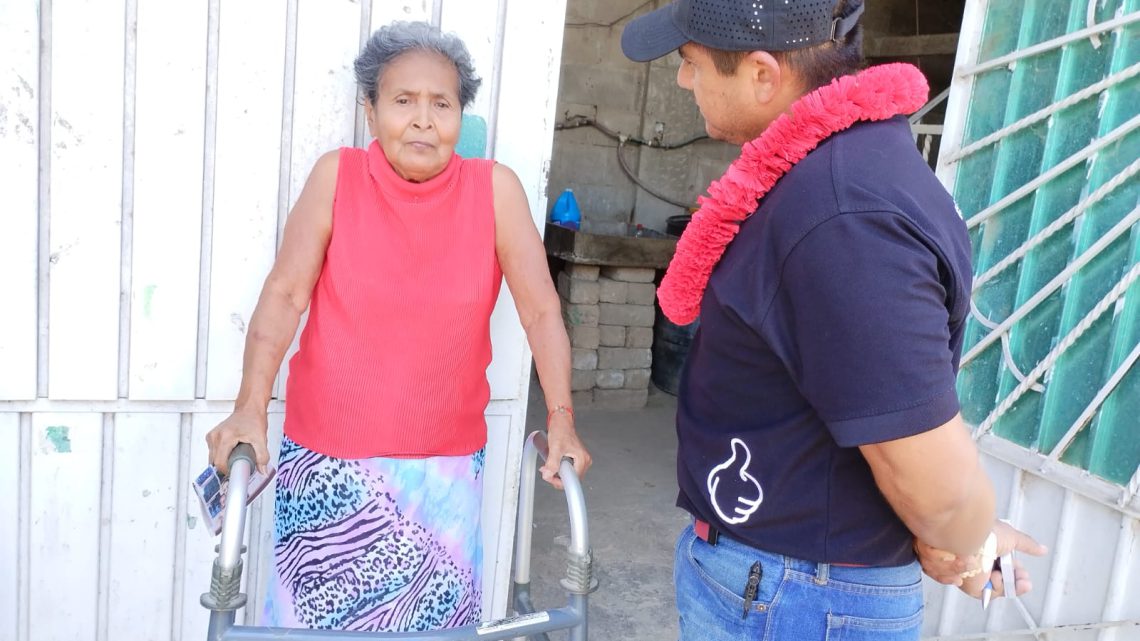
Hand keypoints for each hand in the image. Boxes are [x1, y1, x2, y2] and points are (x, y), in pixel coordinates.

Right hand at [205, 409, 270, 475]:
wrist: (249, 408)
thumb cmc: (253, 419)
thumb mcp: (261, 439)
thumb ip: (262, 456)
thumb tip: (262, 470)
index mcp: (225, 437)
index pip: (220, 463)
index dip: (228, 471)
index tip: (236, 473)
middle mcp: (215, 436)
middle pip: (214, 462)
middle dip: (226, 467)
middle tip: (238, 465)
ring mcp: (212, 436)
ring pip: (213, 458)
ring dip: (223, 461)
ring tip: (236, 457)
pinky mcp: (212, 437)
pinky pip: (213, 452)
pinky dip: (221, 455)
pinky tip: (231, 452)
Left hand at [541, 411, 590, 489]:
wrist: (561, 421)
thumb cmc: (561, 430)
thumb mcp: (555, 447)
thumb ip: (552, 463)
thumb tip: (548, 475)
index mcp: (582, 459)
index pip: (573, 480)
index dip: (560, 482)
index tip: (550, 478)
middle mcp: (584, 461)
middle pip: (571, 479)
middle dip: (557, 478)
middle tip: (547, 471)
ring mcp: (580, 460)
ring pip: (568, 475)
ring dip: (557, 474)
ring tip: (549, 466)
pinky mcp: (576, 458)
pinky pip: (568, 469)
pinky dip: (559, 469)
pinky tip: (553, 464)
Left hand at [916, 521, 1047, 598]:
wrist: (971, 541)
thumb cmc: (986, 533)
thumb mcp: (1013, 537)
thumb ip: (1028, 545)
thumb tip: (1042, 549)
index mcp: (989, 549)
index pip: (1005, 565)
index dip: (1017, 569)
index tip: (1022, 569)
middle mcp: (982, 563)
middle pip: (1005, 578)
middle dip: (1019, 579)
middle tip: (1024, 577)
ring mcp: (978, 575)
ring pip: (1001, 587)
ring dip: (1013, 585)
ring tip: (1021, 581)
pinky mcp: (973, 586)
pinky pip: (992, 592)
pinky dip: (999, 586)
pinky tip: (997, 577)